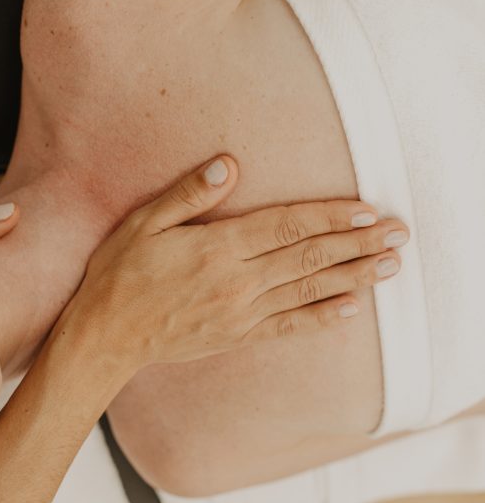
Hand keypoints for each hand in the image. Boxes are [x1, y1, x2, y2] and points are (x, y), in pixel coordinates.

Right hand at [49, 155, 407, 371]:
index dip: (329, 216)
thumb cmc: (119, 273)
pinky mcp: (238, 335)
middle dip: (356, 243)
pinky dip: (322, 318)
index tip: (365, 208)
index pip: (286, 226)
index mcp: (217, 247)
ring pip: (308, 290)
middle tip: (398, 234)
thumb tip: (229, 165)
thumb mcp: (143, 222)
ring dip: (352, 276)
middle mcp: (237, 281)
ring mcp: (241, 312)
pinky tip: (351, 308)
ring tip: (389, 266)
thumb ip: (188, 193)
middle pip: (309, 257)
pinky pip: (289, 326)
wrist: (105, 337)